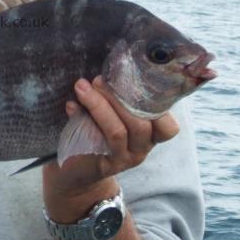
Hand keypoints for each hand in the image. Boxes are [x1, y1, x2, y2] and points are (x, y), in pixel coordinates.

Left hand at [44, 76, 178, 212]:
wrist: (76, 167)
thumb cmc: (95, 132)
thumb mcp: (110, 114)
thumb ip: (115, 98)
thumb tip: (107, 71)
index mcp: (149, 136)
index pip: (169, 127)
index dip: (158, 105)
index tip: (135, 80)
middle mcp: (141, 150)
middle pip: (142, 124)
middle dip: (119, 97)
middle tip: (98, 80)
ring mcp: (123, 159)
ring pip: (118, 131)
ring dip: (99, 105)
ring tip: (82, 87)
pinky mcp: (101, 165)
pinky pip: (95, 140)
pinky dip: (81, 118)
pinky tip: (70, 105)